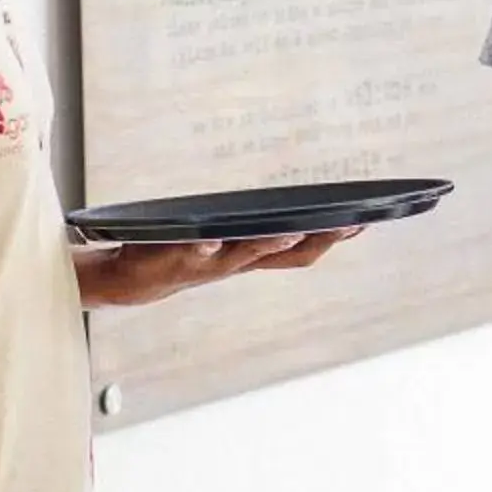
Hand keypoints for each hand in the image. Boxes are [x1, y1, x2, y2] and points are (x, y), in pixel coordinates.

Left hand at [77, 228, 362, 307]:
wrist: (125, 280)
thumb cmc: (175, 254)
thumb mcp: (221, 243)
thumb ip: (252, 233)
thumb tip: (287, 211)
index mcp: (249, 256)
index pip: (303, 250)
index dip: (336, 238)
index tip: (366, 221)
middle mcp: (234, 263)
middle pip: (286, 256)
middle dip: (320, 240)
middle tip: (348, 226)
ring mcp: (206, 264)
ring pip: (245, 256)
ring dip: (269, 245)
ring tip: (292, 229)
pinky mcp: (172, 259)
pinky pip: (192, 253)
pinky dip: (205, 248)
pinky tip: (213, 239)